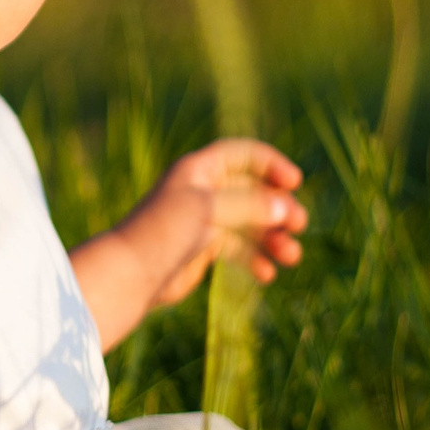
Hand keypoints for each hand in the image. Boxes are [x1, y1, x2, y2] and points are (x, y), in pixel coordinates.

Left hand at [71, 139, 306, 348]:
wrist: (130, 274)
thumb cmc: (163, 232)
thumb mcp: (207, 209)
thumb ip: (247, 204)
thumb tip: (282, 207)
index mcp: (199, 170)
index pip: (243, 155)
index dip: (270, 164)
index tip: (294, 183)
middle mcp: (202, 191)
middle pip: (252, 191)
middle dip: (278, 207)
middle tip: (298, 226)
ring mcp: (202, 220)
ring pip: (248, 223)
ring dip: (272, 238)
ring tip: (291, 257)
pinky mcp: (201, 248)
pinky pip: (237, 249)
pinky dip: (253, 259)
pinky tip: (266, 274)